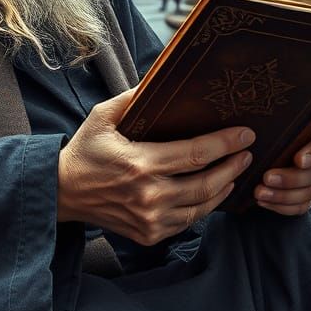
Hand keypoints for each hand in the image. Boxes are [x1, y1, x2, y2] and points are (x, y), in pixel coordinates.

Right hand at [57, 88, 254, 246]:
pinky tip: (213, 193)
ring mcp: (150, 219)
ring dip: (224, 188)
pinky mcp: (149, 235)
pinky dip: (204, 207)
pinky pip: (187, 222)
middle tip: (248, 152)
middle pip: (207, 183)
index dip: (226, 144)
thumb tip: (161, 76)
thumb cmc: (85, 150)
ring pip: (201, 207)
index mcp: (140, 164)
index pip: (196, 154)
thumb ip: (132, 98)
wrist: (62, 192)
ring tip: (236, 171)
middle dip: (233, 166)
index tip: (246, 134)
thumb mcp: (102, 117)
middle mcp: (149, 196)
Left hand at [254, 125, 310, 215]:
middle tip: (266, 177)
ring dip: (282, 195)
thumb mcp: (285, 115)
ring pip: (306, 194)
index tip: (298, 159)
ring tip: (259, 192)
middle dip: (290, 178)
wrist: (259, 148)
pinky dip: (280, 207)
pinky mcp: (301, 199)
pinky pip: (298, 208)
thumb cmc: (273, 127)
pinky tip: (261, 201)